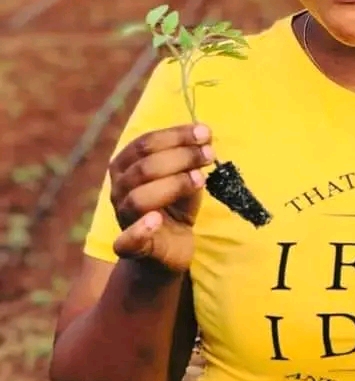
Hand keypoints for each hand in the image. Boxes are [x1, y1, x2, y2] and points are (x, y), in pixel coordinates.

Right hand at [109, 124, 213, 272]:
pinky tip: (155, 220)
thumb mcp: (185, 175)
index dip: (176, 136)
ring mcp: (123, 217)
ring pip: (139, 197)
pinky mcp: (131, 247)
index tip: (205, 133)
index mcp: (126, 165)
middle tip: (209, 154)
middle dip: (181, 157)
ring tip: (200, 179)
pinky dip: (140, 230)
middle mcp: (118, 188)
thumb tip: (204, 133)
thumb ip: (190, 156)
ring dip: (173, 185)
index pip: (145, 144)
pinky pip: (126, 240)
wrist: (168, 248)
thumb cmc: (175, 204)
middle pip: (144, 167)